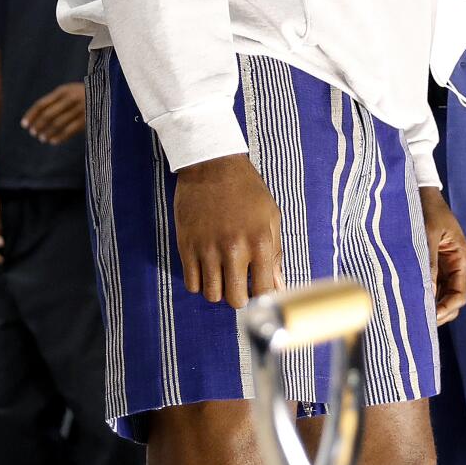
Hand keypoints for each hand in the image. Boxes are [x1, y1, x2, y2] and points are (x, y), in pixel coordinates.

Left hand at [21, 82, 85, 144]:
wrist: (109, 93)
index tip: (24, 124)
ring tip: (41, 138)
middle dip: (38, 125)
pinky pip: (69, 130)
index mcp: (63, 90)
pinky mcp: (87, 119)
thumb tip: (37, 116)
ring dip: (47, 132)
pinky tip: (53, 141)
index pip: (42, 104)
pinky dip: (59, 137)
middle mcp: (70, 98)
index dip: (31, 115)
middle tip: (33, 133)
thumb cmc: (84, 94)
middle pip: (48, 115)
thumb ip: (56, 101)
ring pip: (58, 124)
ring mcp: (79, 108)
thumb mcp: (70, 92)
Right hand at [174, 153, 280, 309]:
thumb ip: (274, 253)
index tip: (257, 288)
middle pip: (235, 299)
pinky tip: (206, 268)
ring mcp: (207, 249)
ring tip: (221, 275)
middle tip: (238, 283)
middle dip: (238, 296)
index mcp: (259, 242)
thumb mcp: (270, 216)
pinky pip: (191, 283)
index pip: (263, 290)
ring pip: (211, 295)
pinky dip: (199, 282)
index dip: (262, 294)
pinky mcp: (187, 245)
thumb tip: (278, 284)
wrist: (212, 165)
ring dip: (218, 290)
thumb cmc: (246, 189)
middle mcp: (233, 249)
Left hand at [419, 189, 465, 324]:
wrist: (418, 190)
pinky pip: (428, 284)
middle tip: (417, 321)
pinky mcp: (429, 262)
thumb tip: (426, 293)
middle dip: (438, 312)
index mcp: (459, 258)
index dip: (446, 308)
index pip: (459, 294)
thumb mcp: (426, 234)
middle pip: (450, 299)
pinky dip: (420, 293)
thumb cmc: (425, 208)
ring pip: (439, 294)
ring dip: (428, 304)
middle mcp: (453, 265)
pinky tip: (406, 298)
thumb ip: (428, 263)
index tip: (429, 316)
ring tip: (409, 313)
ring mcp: (442, 265)